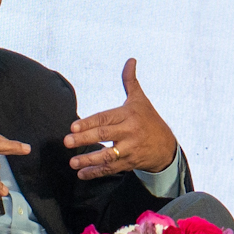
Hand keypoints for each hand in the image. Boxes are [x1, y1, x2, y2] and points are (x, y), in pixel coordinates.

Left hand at [64, 59, 180, 179]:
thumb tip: (130, 60)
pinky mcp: (129, 163)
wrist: (166, 146)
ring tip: (72, 162)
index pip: (105, 118)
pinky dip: (96, 173)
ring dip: (88, 160)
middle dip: (84, 139)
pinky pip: (111, 169)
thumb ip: (130, 81)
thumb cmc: (149, 119)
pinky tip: (82, 173)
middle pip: (104, 136)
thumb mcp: (140, 100)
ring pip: (107, 156)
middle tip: (66, 141)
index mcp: (129, 115)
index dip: (89, 123)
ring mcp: (130, 150)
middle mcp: (129, 132)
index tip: (73, 127)